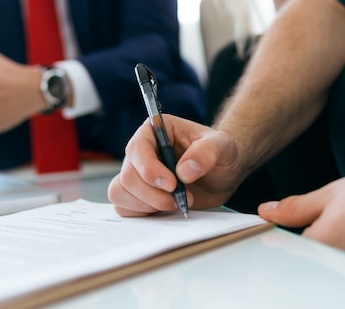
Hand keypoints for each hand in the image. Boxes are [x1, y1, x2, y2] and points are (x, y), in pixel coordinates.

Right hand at [108, 114, 249, 216]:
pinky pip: (123, 208)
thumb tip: (184, 171)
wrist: (222, 174)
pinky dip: (142, 214)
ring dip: (149, 205)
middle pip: (128, 176)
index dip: (150, 170)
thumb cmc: (220, 153)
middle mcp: (140, 152)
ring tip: (176, 203)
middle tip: (182, 198)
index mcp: (155, 131)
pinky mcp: (137, 194)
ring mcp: (136, 174)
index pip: (138, 149)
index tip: (172, 184)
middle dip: (154, 194)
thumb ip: (206, 152)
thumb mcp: (223, 146)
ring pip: (121, 193)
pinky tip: (165, 210)